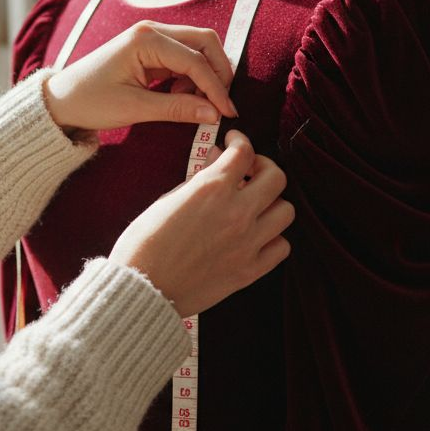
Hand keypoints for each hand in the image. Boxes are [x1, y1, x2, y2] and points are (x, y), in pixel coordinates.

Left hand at [43, 21, 239, 131]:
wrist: (60, 100)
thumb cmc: (90, 101)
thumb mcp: (135, 108)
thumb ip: (177, 108)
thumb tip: (214, 113)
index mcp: (146, 39)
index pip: (196, 60)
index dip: (216, 88)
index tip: (228, 113)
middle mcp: (152, 30)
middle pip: (204, 42)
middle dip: (218, 73)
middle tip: (221, 104)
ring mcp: (152, 37)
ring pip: (197, 48)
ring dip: (205, 75)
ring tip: (195, 104)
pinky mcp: (151, 49)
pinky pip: (183, 57)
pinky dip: (192, 76)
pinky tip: (181, 95)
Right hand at [110, 131, 293, 316]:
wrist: (143, 289)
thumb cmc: (145, 244)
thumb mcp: (167, 199)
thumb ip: (199, 178)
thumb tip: (217, 158)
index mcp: (212, 189)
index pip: (244, 151)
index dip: (240, 141)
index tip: (235, 143)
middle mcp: (237, 212)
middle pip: (276, 177)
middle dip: (263, 168)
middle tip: (250, 173)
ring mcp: (248, 242)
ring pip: (286, 211)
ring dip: (272, 204)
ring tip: (255, 207)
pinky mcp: (250, 270)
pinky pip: (281, 247)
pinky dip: (273, 239)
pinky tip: (257, 237)